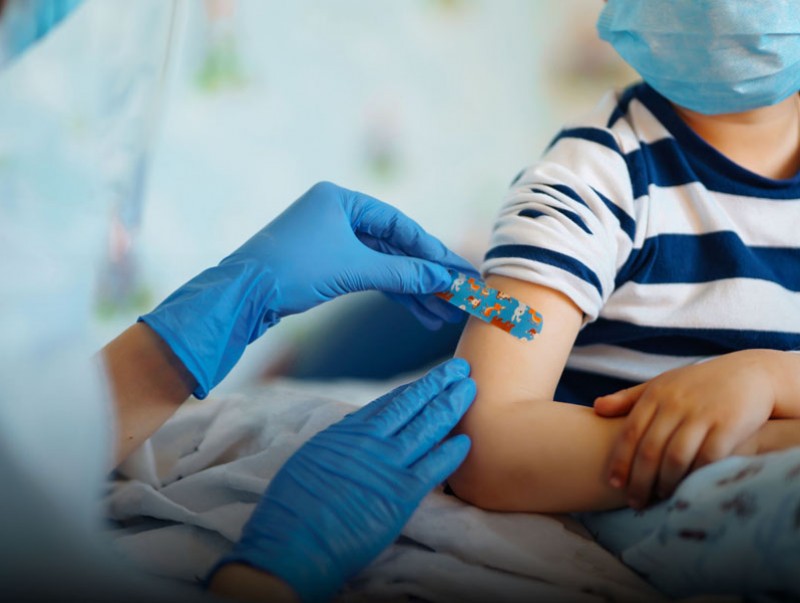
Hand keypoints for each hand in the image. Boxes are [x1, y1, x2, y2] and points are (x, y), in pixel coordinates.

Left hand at [140, 182, 476, 397]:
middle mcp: (337, 214)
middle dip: (425, 274)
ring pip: (382, 264)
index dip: (432, 251)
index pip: (400, 224)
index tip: (459, 271)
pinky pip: (367, 274)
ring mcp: (331, 239)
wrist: (239, 296)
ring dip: (411, 290)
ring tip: (440, 315)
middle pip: (394, 245)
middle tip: (457, 295)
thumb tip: (443, 278)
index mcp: (341, 199)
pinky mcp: (325, 264)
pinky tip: (415, 310)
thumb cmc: (292, 270)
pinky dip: (390, 292)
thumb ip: (401, 272)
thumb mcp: (353, 268)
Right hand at [207, 358, 475, 602]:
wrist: (292, 541)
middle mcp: (370, 441)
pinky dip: (452, 452)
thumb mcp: (312, 459)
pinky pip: (434, 467)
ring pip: (428, 427)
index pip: (390, 403)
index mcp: (348, 432)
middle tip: (461, 368)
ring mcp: (387, 465)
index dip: (415, 389)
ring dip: (451, 405)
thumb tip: (353, 435)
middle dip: (439, 385)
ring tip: (469, 389)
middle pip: (413, 406)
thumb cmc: (293, 507)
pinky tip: (466, 440)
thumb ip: (339, 444)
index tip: (432, 378)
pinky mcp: (401, 494)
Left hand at [594, 351, 774, 507]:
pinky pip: (706, 458)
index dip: (620, 461)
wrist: (749, 373)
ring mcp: (701, 414)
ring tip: (660, 497)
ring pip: (675, 457)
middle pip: (649, 449)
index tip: (614, 484)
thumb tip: (596, 408)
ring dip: (665, 483)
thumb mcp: (661, 384)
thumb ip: (629, 398)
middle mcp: (675, 404)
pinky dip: (695, 477)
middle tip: (636, 502)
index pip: (630, 433)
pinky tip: (689, 488)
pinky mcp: (728, 425)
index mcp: (655, 395)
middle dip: (639, 480)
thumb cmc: (697, 383)